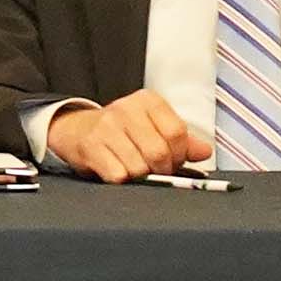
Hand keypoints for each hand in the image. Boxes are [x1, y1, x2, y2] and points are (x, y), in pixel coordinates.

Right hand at [39, 88, 204, 181]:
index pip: (177, 132)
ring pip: (139, 168)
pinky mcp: (90, 146)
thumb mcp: (152, 126)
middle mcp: (127, 109)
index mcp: (148, 101)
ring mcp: (107, 127)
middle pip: (159, 152)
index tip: (174, 160)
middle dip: (161, 169)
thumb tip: (204, 151)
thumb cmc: (121, 130)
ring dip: (141, 177)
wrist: (77, 129)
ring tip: (135, 168)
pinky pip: (117, 175)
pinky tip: (118, 170)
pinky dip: (122, 180)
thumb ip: (182, 139)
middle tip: (155, 170)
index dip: (179, 154)